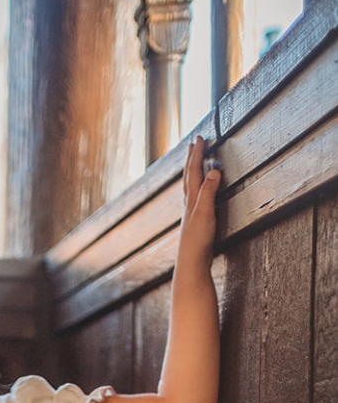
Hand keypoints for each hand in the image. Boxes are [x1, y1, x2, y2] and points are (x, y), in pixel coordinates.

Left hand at [178, 135, 220, 268]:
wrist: (192, 264)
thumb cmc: (198, 241)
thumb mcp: (205, 213)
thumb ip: (209, 191)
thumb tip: (214, 170)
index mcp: (192, 199)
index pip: (194, 171)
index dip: (197, 154)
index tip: (200, 138)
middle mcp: (189, 204)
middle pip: (189, 176)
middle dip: (192, 159)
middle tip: (193, 144)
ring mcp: (191, 213)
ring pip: (190, 187)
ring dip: (192, 172)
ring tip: (194, 163)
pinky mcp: (196, 223)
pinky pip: (195, 198)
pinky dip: (197, 189)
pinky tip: (198, 194)